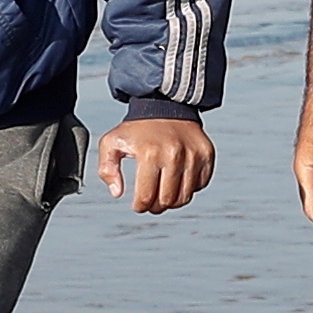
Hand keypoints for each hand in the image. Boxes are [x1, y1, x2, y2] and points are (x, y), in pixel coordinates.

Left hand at [99, 115, 213, 215]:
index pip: (146, 197)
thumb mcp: (111, 143)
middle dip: (156, 207)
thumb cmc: (136, 129)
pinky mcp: (206, 155)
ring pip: (185, 197)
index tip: (138, 205)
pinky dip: (189, 188)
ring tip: (163, 195)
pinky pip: (200, 185)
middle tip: (151, 202)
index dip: (140, 207)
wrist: (164, 105)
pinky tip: (178, 181)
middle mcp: (173, 154)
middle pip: (167, 200)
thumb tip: (117, 192)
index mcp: (149, 153)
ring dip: (173, 201)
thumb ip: (106, 169)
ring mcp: (193, 155)